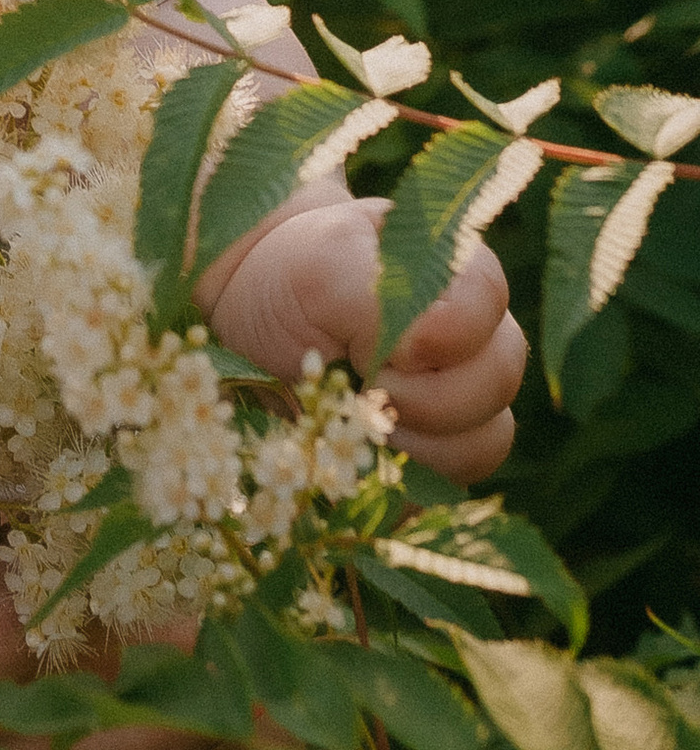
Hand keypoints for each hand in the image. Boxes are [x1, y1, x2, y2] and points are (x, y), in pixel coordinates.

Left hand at [210, 197, 525, 479]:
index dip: (437, 331)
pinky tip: (367, 448)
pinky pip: (458, 482)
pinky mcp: (445, 456)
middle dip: (422, 392)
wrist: (251, 328)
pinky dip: (409, 474)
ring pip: (487, 438)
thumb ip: (378, 296)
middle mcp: (477, 335)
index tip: (375, 344)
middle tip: (360, 380)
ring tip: (357, 411)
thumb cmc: (292, 282)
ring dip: (415, 437)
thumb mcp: (320, 267)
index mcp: (454, 270)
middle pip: (497, 377)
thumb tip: (427, 353)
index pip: (487, 298)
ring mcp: (467, 399)